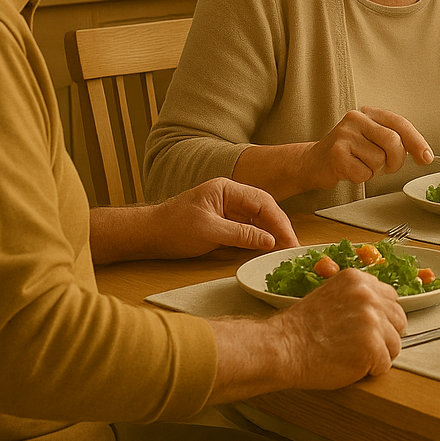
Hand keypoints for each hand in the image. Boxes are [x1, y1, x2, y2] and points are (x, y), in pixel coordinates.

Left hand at [148, 177, 299, 257]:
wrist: (147, 235)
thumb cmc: (172, 228)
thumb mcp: (209, 231)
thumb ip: (241, 234)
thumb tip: (270, 241)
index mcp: (227, 189)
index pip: (262, 202)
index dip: (279, 222)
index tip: (289, 240)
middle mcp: (231, 196)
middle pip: (265, 210)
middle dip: (280, 228)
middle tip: (293, 247)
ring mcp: (228, 210)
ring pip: (259, 220)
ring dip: (273, 235)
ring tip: (286, 251)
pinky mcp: (225, 224)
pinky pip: (249, 230)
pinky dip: (260, 240)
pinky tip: (269, 250)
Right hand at [272, 269, 408, 386]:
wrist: (282, 348)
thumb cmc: (301, 329)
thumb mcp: (331, 296)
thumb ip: (357, 299)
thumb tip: (379, 311)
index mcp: (359, 280)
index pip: (391, 299)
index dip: (381, 318)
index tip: (368, 328)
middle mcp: (368, 295)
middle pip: (399, 320)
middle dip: (385, 335)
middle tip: (360, 345)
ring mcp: (372, 320)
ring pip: (395, 344)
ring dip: (378, 355)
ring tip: (352, 355)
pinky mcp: (373, 345)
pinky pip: (386, 364)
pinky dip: (371, 370)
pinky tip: (350, 364)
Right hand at [301, 107, 432, 189]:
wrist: (314, 162)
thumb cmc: (350, 153)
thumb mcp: (374, 140)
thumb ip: (397, 142)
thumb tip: (425, 154)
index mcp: (369, 113)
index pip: (400, 123)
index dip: (417, 142)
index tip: (427, 158)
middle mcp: (356, 119)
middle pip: (393, 142)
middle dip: (396, 161)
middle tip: (387, 167)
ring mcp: (344, 135)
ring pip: (379, 160)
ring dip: (375, 170)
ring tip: (362, 165)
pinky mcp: (336, 154)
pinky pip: (363, 173)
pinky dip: (362, 178)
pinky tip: (350, 170)